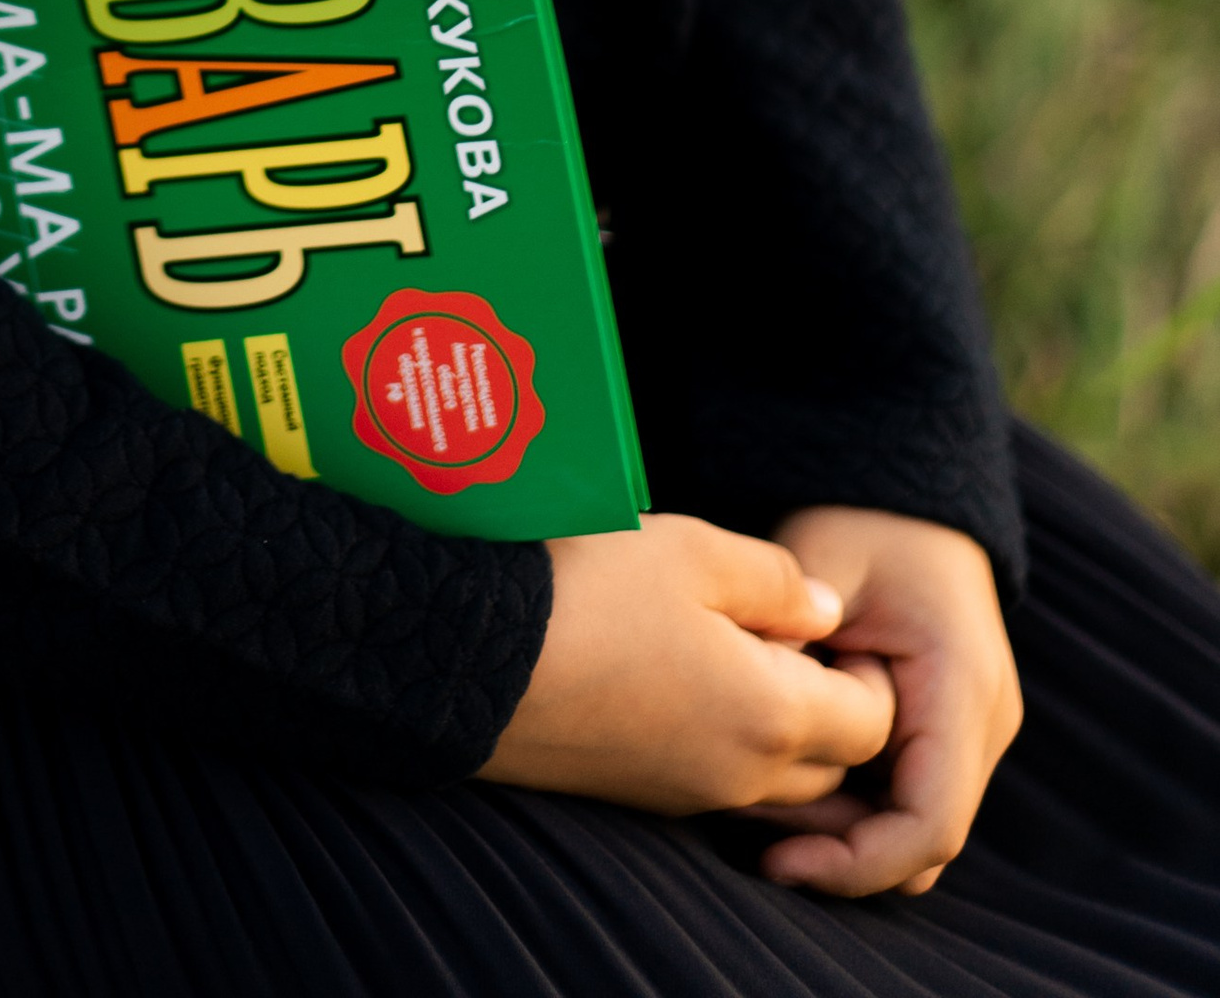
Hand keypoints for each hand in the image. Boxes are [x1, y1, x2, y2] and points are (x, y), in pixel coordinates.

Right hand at [479, 513, 896, 815]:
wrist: (472, 661)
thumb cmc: (589, 593)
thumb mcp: (694, 551)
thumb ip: (779, 581)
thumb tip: (828, 613)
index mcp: (773, 716)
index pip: (875, 724)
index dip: (869, 671)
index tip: (828, 620)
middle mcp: (741, 774)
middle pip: (834, 764)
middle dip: (832, 706)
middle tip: (789, 633)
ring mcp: (687, 794)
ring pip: (775, 780)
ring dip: (779, 727)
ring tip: (734, 649)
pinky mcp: (639, 795)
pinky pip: (718, 778)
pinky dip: (726, 739)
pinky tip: (680, 676)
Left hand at [749, 506, 1021, 899]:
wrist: (903, 497)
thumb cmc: (859, 522)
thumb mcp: (820, 568)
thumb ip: (797, 641)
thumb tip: (760, 715)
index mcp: (961, 688)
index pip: (929, 824)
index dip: (856, 862)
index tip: (779, 862)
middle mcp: (983, 723)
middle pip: (922, 843)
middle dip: (841, 854)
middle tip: (753, 835)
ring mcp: (971, 732)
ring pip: (916, 832)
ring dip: (845, 834)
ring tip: (762, 804)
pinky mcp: (946, 732)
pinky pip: (907, 800)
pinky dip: (853, 807)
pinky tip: (789, 776)